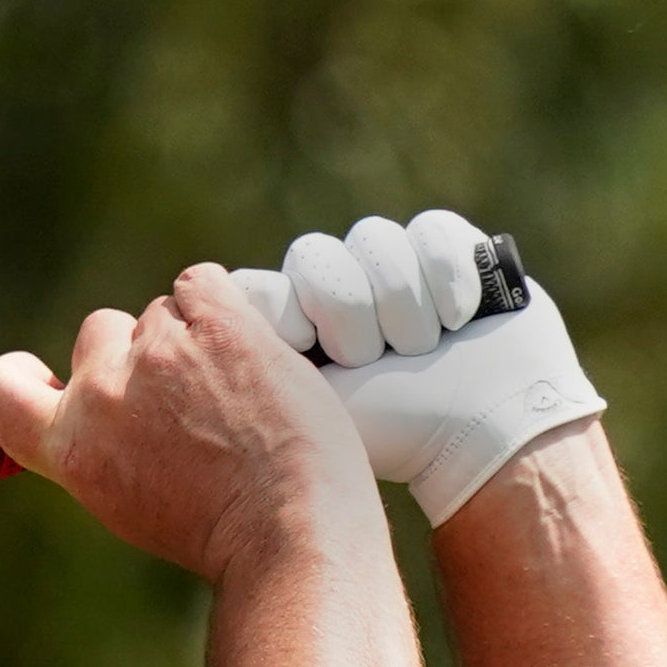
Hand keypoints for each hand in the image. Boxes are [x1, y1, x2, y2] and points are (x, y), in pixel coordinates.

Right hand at [0, 265, 381, 583]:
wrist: (290, 532)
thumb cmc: (221, 532)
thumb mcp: (126, 504)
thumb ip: (99, 448)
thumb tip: (111, 408)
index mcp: (69, 446)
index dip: (17, 372)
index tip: (40, 373)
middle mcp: (101, 392)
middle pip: (99, 330)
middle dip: (137, 350)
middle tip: (192, 401)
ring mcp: (158, 353)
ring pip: (163, 311)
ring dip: (196, 338)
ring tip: (238, 397)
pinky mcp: (216, 323)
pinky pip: (200, 282)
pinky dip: (224, 306)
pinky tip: (248, 354)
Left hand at [231, 212, 607, 524]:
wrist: (477, 436)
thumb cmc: (388, 433)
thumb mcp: (300, 412)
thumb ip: (243, 374)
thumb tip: (189, 340)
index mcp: (294, 323)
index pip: (261, 281)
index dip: (287, 309)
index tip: (311, 352)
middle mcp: (338, 287)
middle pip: (313, 255)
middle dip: (348, 314)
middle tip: (372, 361)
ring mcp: (393, 265)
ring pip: (373, 239)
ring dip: (400, 305)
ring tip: (421, 351)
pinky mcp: (450, 249)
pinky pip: (432, 230)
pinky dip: (446, 277)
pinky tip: (460, 317)